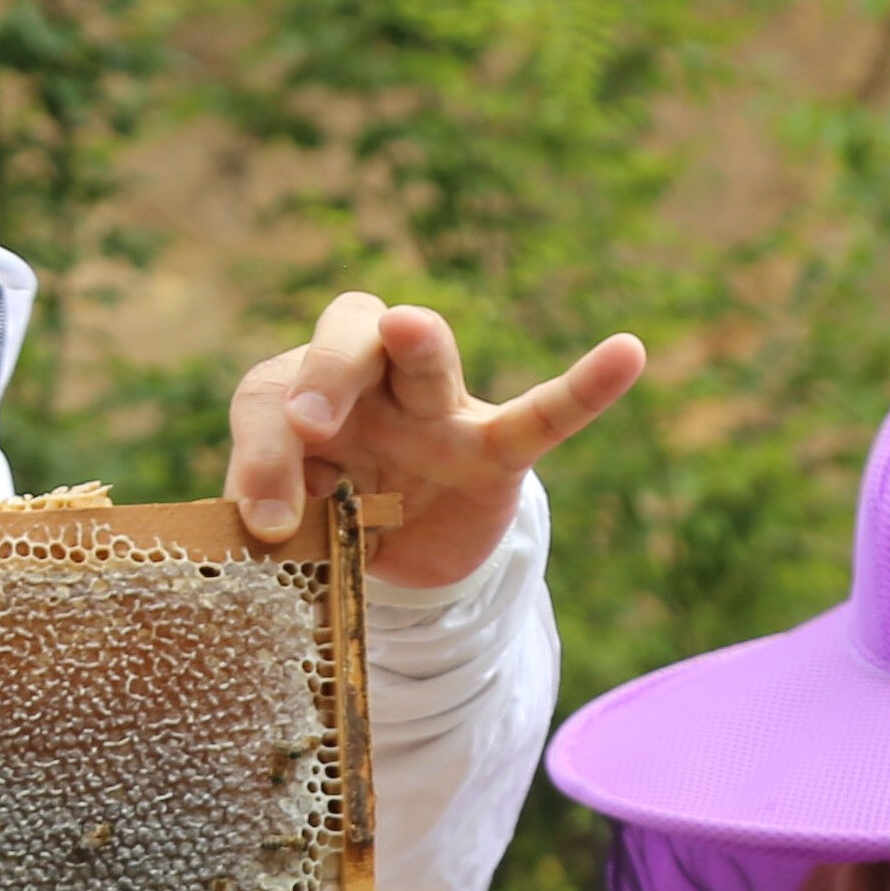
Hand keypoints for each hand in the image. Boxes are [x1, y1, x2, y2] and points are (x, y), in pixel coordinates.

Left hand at [225, 294, 644, 587]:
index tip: (262, 525)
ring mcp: (436, 412)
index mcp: (299, 395)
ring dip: (416, 341)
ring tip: (408, 331)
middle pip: (349, 331)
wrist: (393, 559)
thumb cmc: (327, 517)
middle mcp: (368, 384)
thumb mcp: (290, 523)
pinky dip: (586, 389)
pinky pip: (542, 415)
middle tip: (306, 424)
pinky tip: (628, 352)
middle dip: (325, 371)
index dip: (261, 457)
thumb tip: (262, 528)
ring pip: (425, 356)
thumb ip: (273, 514)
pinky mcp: (494, 450)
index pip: (268, 398)